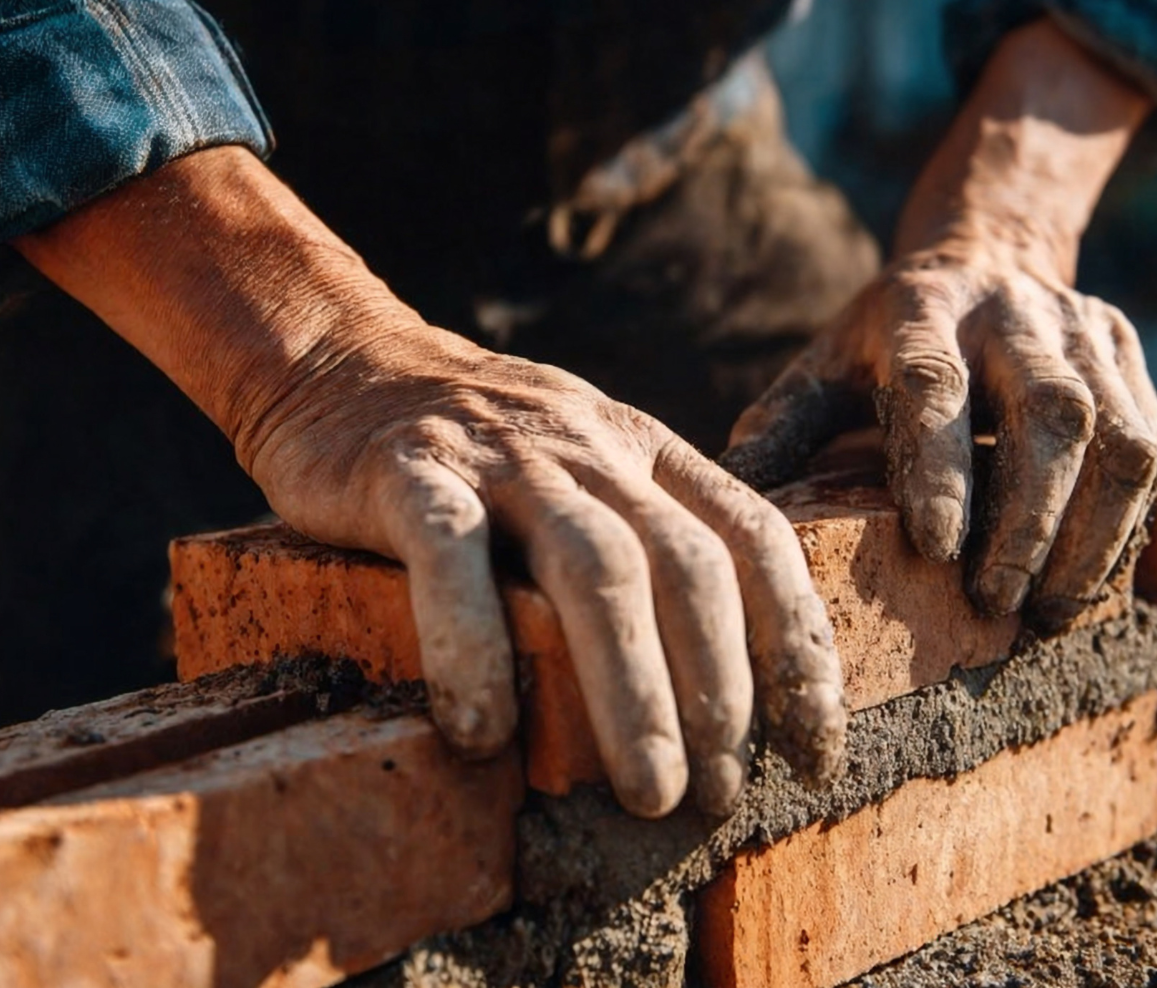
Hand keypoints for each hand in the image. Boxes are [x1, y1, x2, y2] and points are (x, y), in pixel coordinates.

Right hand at [15, 148, 844, 818]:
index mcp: (649, 452)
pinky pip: (450, 558)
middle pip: (688, 568)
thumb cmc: (479, 455)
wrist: (341, 360)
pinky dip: (472, 648)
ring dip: (635, 691)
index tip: (815, 752)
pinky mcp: (408, 471)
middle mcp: (593, 446)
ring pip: (595, 569)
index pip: (758, 540)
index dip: (800, 648)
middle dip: (721, 692)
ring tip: (649, 794)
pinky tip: (481, 734)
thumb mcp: (588, 473)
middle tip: (719, 797)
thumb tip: (725, 697)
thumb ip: (650, 545)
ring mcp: (501, 455)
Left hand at [724, 22, 1156, 628]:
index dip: (942, 469)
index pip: (936, 387)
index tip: (939, 549)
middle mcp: (1014, 312)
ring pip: (1117, 437)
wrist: (986, 253)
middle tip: (996, 603)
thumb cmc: (887, 339)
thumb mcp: (825, 364)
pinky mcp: (1129, 354)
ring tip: (1048, 611)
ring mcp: (1084, 329)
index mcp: (922, 310)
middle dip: (1030, 522)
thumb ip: (781, 427)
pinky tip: (1087, 580)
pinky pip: (1150, 447)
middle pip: (1048, 415)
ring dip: (1089, 537)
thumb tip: (726, 498)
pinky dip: (1126, 525)